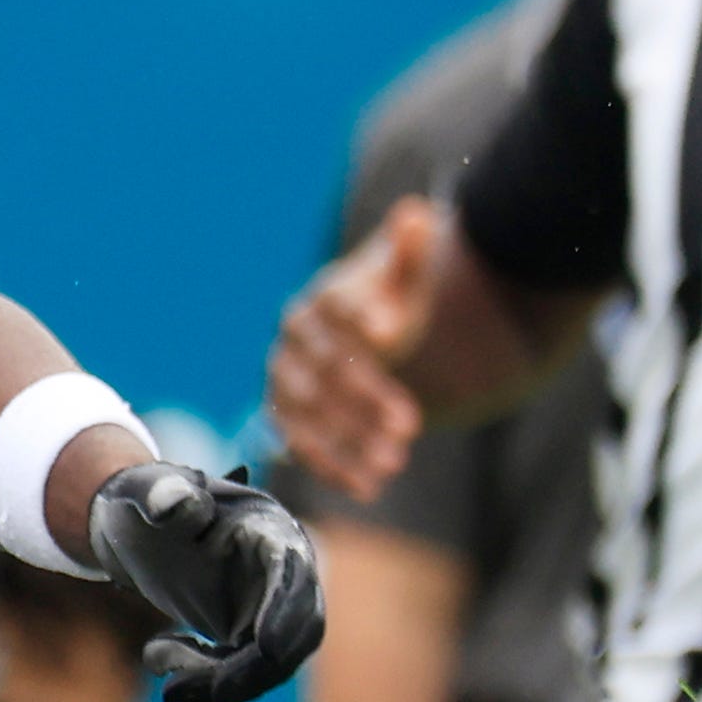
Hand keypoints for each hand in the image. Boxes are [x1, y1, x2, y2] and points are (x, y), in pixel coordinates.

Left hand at [85, 457, 326, 701]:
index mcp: (270, 529)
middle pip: (298, 632)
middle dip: (251, 670)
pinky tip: (156, 654)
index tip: (267, 647)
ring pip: (269, 664)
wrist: (140, 525)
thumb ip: (162, 493)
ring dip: (218, 683)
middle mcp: (285, 572)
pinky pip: (240, 673)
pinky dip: (203, 680)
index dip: (285, 610)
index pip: (293, 574)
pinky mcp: (249, 636)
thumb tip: (176, 502)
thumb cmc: (148, 499)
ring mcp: (270, 607)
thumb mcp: (146, 490)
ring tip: (155, 658)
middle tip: (184, 689)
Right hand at [268, 197, 445, 499]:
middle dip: (366, 400)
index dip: (364, 321)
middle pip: (326, 371)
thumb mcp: (405, 278)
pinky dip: (332, 467)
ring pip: (309, 414)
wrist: (364, 337)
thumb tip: (416, 215)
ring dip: (348, 441)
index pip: (338, 311)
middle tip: (411, 425)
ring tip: (394, 462)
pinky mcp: (287, 418)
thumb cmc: (389, 304)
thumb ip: (410, 251)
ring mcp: (285, 383)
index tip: (392, 336)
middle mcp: (293, 342)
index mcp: (320, 301)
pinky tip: (368, 486)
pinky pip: (301, 446)